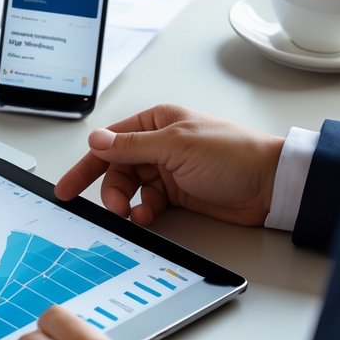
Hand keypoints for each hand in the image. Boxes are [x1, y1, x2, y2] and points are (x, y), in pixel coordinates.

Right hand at [54, 104, 284, 226]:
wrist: (271, 186)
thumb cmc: (233, 155)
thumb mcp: (176, 145)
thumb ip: (132, 145)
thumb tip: (96, 139)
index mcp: (156, 123)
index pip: (110, 142)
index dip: (87, 164)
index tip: (67, 187)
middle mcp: (159, 144)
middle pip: (116, 169)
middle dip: (111, 189)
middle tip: (112, 207)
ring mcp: (168, 169)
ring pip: (130, 188)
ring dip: (128, 203)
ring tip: (134, 214)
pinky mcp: (178, 193)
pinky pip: (148, 203)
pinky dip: (144, 212)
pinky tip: (148, 217)